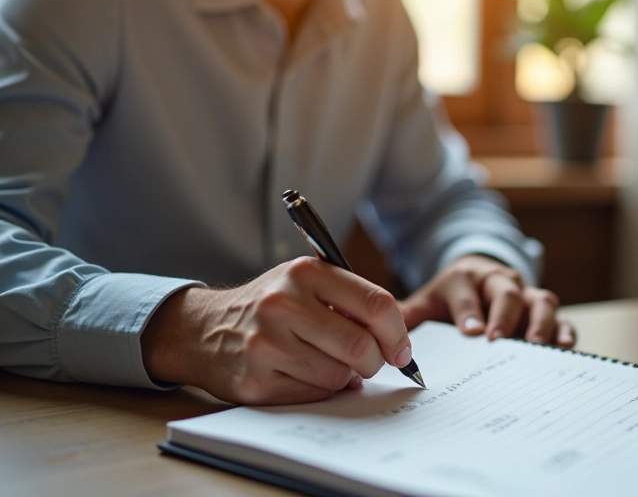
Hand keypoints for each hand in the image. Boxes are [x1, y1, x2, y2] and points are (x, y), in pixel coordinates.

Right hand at [141, 257, 412, 404]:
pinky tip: (302, 374)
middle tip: (368, 363)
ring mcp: (267, 343)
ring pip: (339, 376)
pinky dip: (319, 391)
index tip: (402, 351)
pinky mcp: (256, 380)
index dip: (398, 334)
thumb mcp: (306, 284)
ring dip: (344, 377)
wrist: (204, 329)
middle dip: (374, 362)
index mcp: (306, 273)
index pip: (376, 304)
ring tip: (326, 363)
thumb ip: (351, 302)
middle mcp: (284, 304)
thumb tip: (398, 343)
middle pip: (360, 345)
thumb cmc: (270, 306)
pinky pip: (314, 395)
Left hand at [398, 255, 574, 347]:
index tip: (471, 332)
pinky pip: (561, 318)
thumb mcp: (427, 301)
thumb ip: (406, 316)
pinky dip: (564, 331)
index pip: (466, 294)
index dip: (469, 312)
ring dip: (539, 323)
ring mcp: (526, 294)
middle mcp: (500, 282)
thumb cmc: (451, 296)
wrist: (477, 276)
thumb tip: (376, 332)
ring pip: (539, 301)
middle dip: (503, 315)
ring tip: (535, 345)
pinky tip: (563, 347)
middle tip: (497, 339)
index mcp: (465, 279)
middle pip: (507, 293)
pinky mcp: (543, 310)